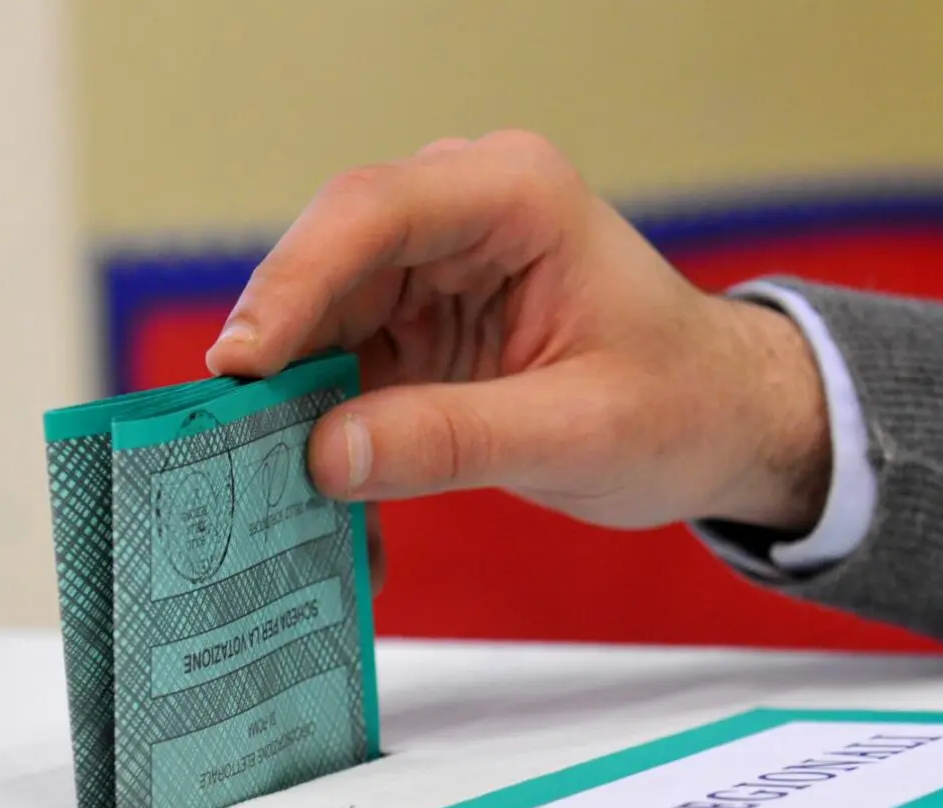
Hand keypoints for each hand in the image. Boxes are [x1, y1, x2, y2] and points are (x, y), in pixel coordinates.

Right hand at [205, 131, 830, 589]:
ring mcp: (436, 263)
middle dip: (274, 347)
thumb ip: (453, 440)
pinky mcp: (422, 320)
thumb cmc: (680, 407)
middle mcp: (463, 212)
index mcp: (517, 197)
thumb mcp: (576, 435)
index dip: (294, 283)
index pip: (376, 212)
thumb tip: (322, 455)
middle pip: (329, 259)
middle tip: (220, 436)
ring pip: (321, 311)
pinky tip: (303, 476)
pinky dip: (320, 415)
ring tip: (248, 470)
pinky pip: (343, 357)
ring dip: (287, 391)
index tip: (243, 367)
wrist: (722, 421)